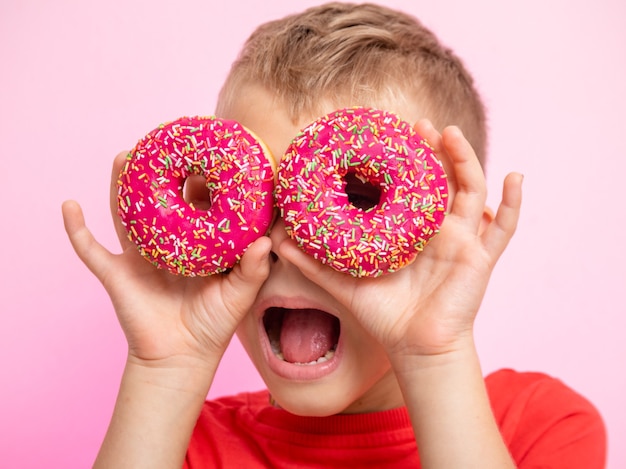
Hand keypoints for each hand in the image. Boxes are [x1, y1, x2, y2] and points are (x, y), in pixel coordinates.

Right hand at [62, 152, 271, 367]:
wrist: (181, 358)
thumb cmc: (213, 325)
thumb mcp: (239, 295)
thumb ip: (254, 269)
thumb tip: (265, 241)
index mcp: (195, 245)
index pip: (197, 205)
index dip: (203, 182)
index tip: (209, 156)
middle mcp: (166, 244)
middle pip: (160, 201)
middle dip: (161, 173)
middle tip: (163, 144)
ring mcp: (139, 257)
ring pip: (126, 215)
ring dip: (121, 186)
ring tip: (124, 156)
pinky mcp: (117, 274)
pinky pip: (91, 249)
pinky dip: (76, 229)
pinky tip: (69, 205)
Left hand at [277, 120, 522, 359]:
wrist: (415, 347)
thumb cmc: (384, 314)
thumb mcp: (345, 281)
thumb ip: (312, 261)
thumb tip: (275, 240)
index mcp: (409, 230)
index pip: (408, 186)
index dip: (402, 160)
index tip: (387, 135)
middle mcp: (437, 228)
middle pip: (440, 179)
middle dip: (431, 150)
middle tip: (417, 126)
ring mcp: (462, 239)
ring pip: (470, 189)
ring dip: (464, 159)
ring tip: (449, 134)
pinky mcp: (480, 256)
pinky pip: (504, 228)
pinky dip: (513, 203)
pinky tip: (516, 176)